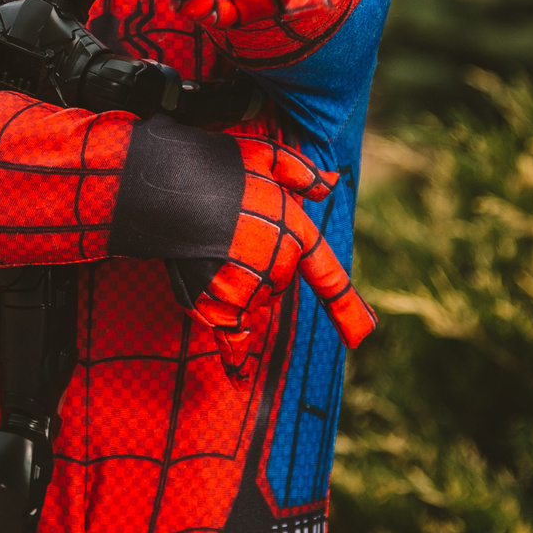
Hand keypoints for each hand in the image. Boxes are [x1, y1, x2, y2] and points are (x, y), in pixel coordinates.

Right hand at [172, 132, 375, 374]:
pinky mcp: (217, 305)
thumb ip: (301, 175)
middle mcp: (277, 267)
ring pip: (250, 301)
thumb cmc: (217, 166)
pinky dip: (236, 357)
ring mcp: (248, 289)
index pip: (327, 277)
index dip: (347, 310)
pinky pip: (233, 338)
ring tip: (207, 248)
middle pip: (275, 283)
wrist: (170, 186)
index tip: (363, 336)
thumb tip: (330, 185)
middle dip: (258, 265)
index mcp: (294, 234)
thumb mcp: (266, 156)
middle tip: (227, 231)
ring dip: (236, 286)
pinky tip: (240, 375)